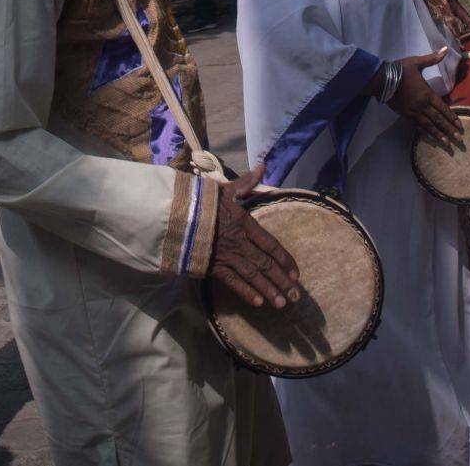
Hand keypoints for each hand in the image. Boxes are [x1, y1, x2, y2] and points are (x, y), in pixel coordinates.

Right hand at [208, 166, 300, 309]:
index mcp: (244, 223)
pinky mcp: (211, 266)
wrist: (174, 214)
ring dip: (268, 291)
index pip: (270, 244)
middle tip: (296, 296)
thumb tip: (263, 166)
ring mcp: (226, 256)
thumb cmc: (200, 200)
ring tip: (282, 303)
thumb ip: (246, 183)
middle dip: (281, 281)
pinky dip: (245, 293)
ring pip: (252, 276)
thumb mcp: (224, 189)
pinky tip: (258, 303)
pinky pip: (232, 282)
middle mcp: (238, 242)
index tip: (295, 273)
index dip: (285, 259)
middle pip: (265, 264)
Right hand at [387, 51, 459, 143]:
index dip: (452, 118)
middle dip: (449, 130)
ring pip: (429, 126)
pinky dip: (426, 132)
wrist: (380, 79)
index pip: (443, 108)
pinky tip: (430, 137)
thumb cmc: (399, 70)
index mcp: (427, 93)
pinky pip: (418, 126)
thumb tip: (445, 49)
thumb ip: (432, 58)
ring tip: (447, 144)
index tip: (460, 126)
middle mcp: (422, 105)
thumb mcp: (417, 62)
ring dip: (439, 135)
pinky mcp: (404, 114)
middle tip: (459, 140)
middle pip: (438, 120)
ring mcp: (413, 112)